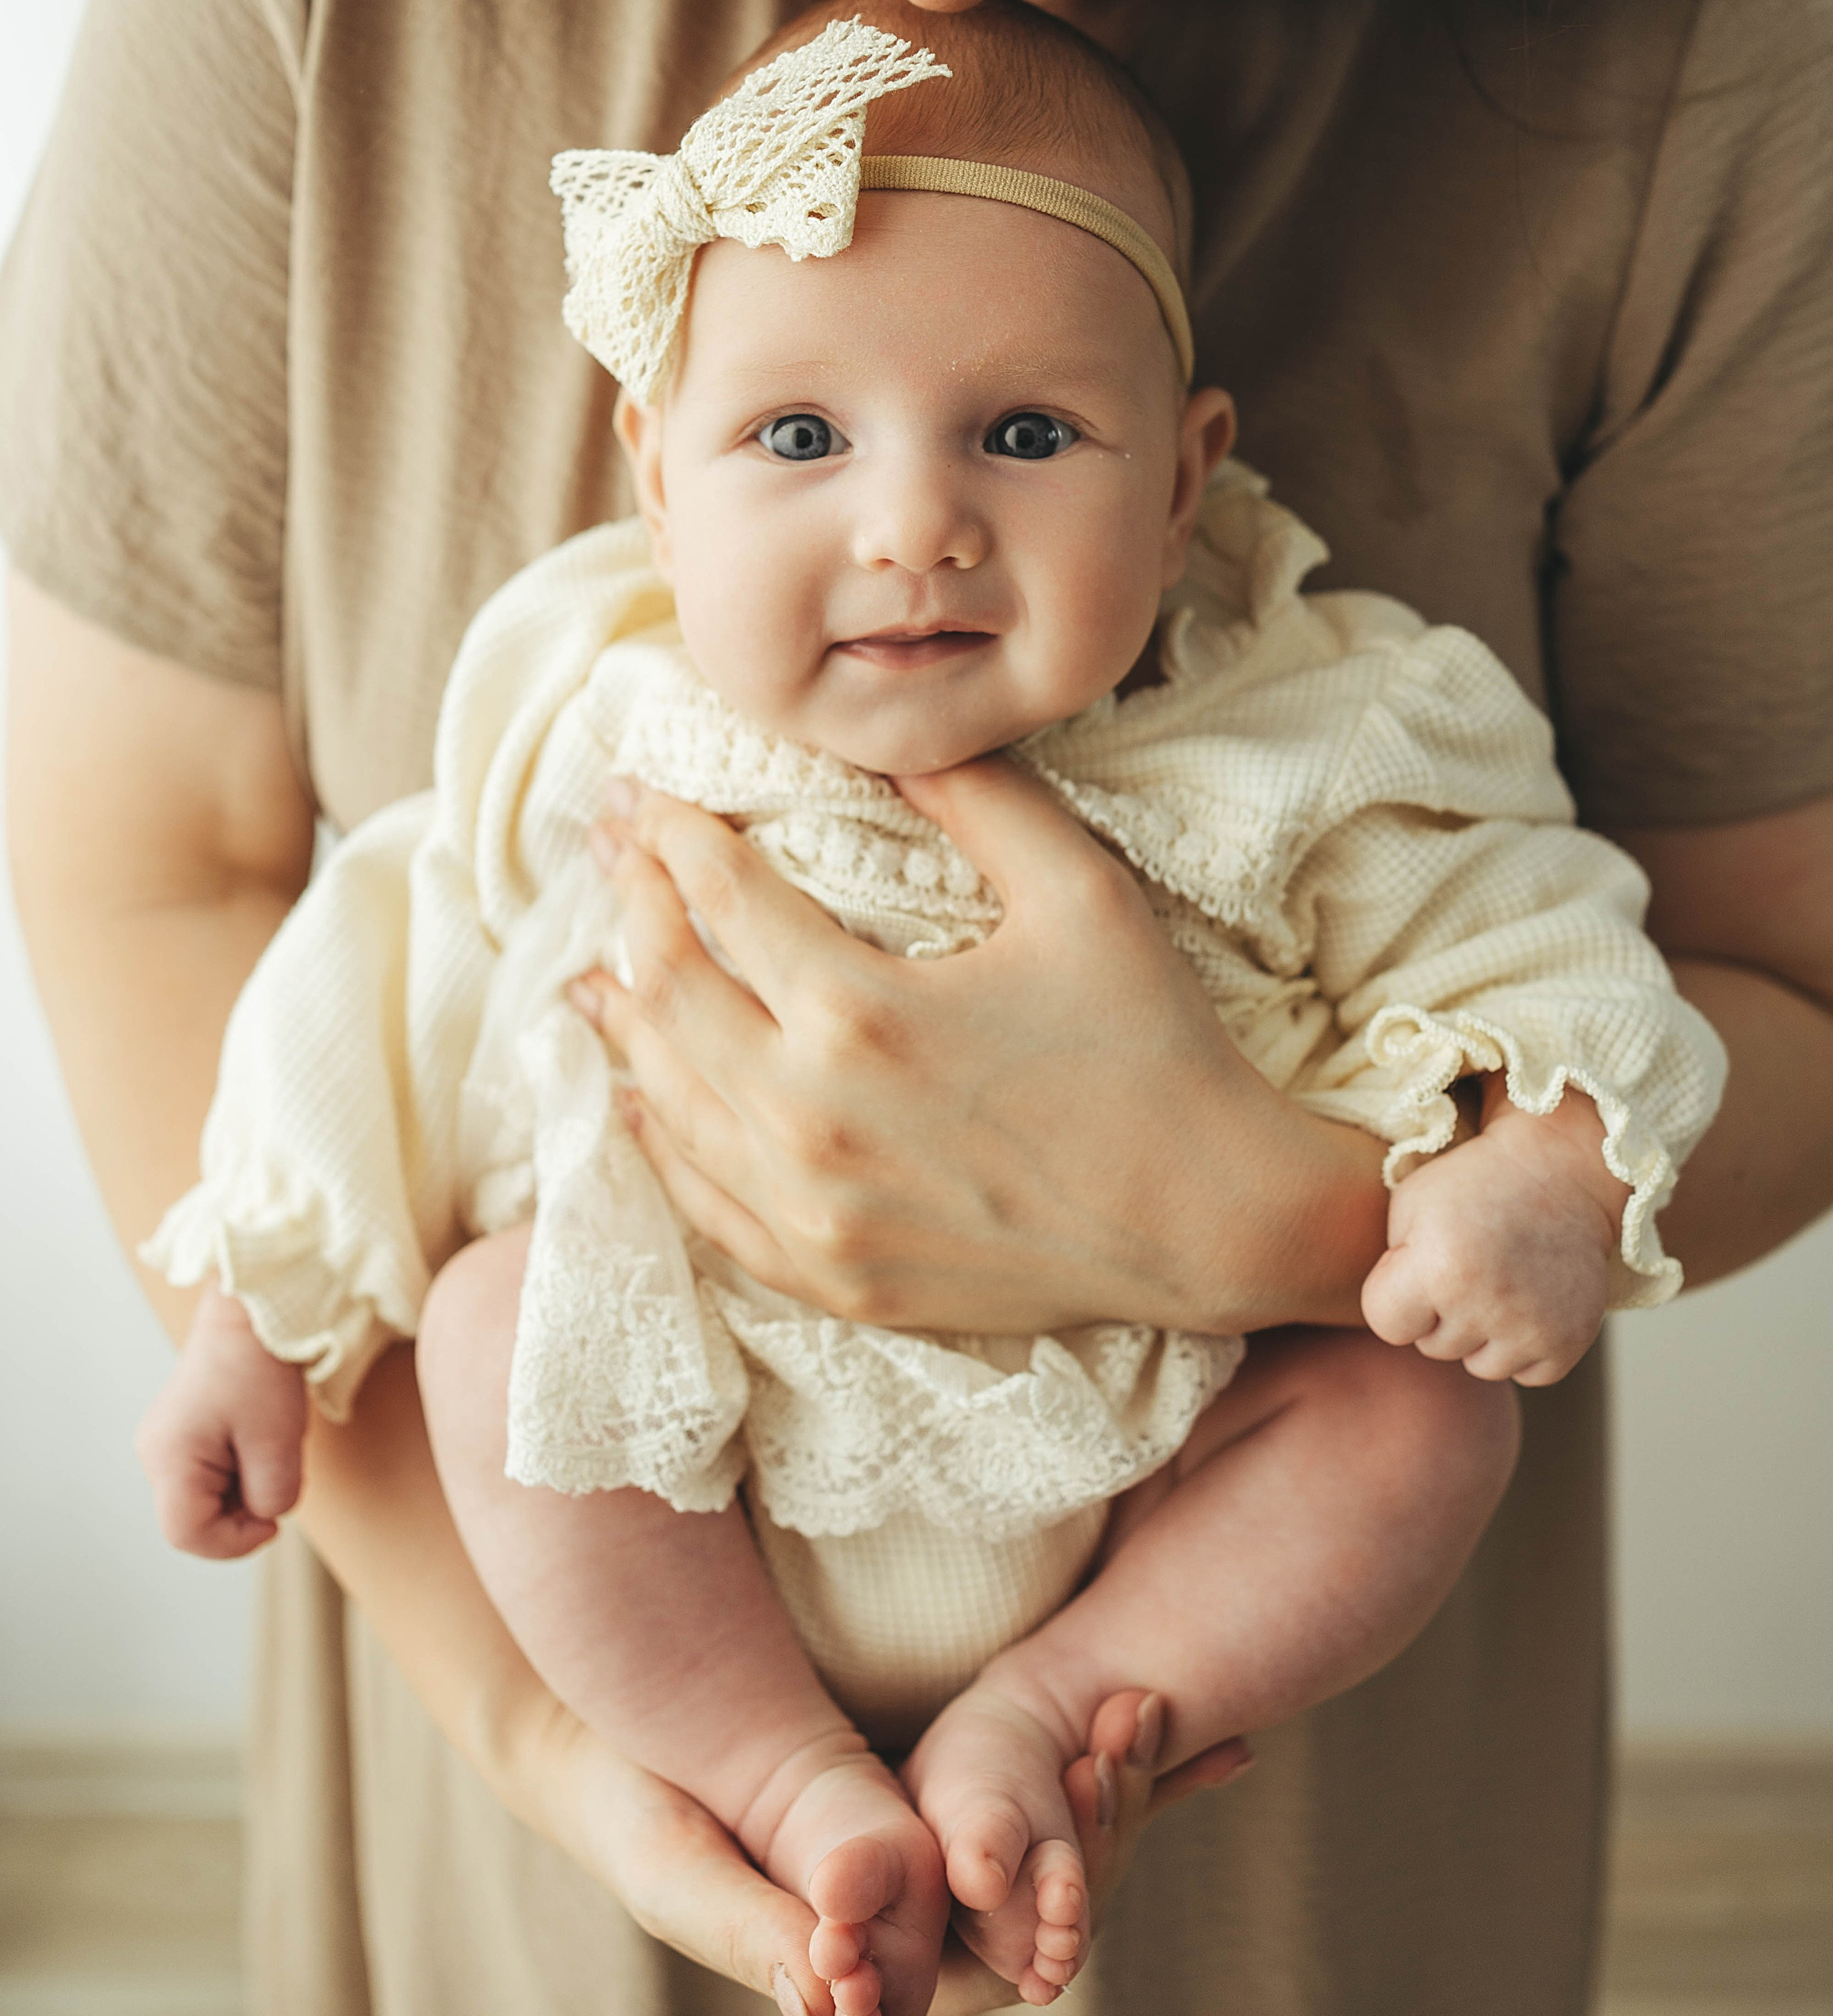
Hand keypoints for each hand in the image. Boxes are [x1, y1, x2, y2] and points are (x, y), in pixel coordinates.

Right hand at [135, 1283, 307, 1555]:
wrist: (252, 1314)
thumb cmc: (260, 1370)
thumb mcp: (277, 1441)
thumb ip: (271, 1494)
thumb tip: (266, 1516)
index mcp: (169, 1457)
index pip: (187, 1533)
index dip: (233, 1542)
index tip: (273, 1523)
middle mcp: (155, 1453)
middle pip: (194, 1518)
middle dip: (242, 1511)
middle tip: (277, 1474)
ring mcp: (166, 1442)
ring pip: (204, 1498)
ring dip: (244, 1488)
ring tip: (269, 1447)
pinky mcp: (182, 1434)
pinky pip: (209, 1474)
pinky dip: (240, 1471)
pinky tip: (259, 1441)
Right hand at [536, 1682, 1247, 2015]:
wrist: (608, 1718)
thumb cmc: (631, 1808)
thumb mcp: (677, 1866)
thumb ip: (752, 1929)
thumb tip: (833, 2011)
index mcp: (868, 1963)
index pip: (988, 1964)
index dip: (1041, 1904)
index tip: (1078, 1817)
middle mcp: (918, 1918)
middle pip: (1044, 1904)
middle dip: (1098, 1822)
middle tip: (1132, 1727)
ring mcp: (933, 1852)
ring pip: (1055, 1844)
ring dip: (1113, 1782)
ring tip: (1154, 1707)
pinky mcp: (937, 1784)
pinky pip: (1040, 1783)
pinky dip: (1102, 1758)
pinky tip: (1198, 1730)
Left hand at [570, 758, 1387, 1336]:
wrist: (1214, 1220)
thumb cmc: (1154, 1045)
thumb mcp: (1079, 891)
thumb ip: (973, 798)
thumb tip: (889, 737)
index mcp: (859, 1011)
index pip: (720, 898)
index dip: (670, 835)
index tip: (644, 796)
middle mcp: (810, 1118)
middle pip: (668, 994)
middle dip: (628, 911)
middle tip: (608, 861)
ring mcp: (813, 1213)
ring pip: (666, 1104)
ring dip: (623, 1026)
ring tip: (591, 976)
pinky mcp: (832, 1278)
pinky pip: (705, 1208)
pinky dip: (659, 1146)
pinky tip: (642, 1106)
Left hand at [1360, 1079, 1627, 1385]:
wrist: (1558, 1173)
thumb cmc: (1469, 1186)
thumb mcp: (1409, 1206)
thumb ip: (1389, 1270)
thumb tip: (1397, 1325)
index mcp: (1437, 1268)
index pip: (1386, 1324)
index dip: (1395, 1295)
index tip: (1415, 1267)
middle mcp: (1485, 1305)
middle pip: (1433, 1347)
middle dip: (1441, 1312)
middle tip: (1469, 1262)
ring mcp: (1532, 1328)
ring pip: (1480, 1366)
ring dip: (1483, 1334)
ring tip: (1499, 1279)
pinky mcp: (1568, 1342)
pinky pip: (1528, 1373)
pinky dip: (1528, 1346)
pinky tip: (1531, 1299)